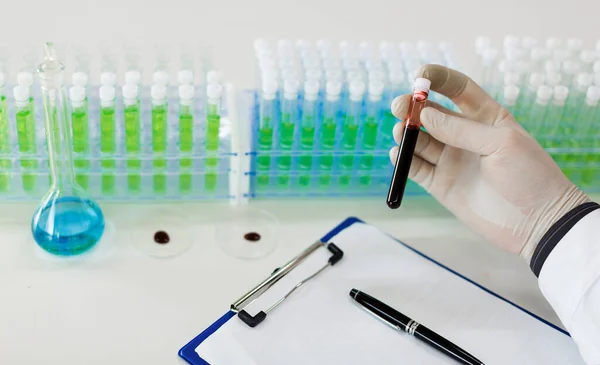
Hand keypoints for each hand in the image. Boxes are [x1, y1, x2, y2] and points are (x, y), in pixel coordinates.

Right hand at [390, 64, 589, 261]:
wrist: (536, 222)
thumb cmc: (529, 176)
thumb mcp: (501, 144)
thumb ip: (462, 129)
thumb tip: (426, 115)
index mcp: (485, 117)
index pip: (457, 89)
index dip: (437, 79)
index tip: (420, 75)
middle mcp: (464, 136)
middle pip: (431, 113)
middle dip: (413, 107)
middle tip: (400, 107)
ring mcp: (451, 160)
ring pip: (419, 140)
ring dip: (406, 133)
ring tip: (401, 133)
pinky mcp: (440, 184)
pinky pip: (416, 167)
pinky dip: (404, 159)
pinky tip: (399, 154)